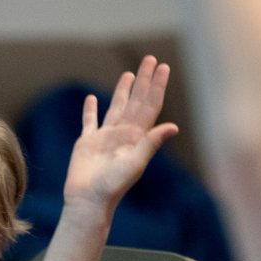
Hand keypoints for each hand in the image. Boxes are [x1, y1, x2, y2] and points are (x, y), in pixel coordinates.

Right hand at [63, 56, 177, 212]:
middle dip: (144, 81)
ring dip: (123, 90)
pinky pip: (90, 122)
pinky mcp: (87, 143)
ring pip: (117, 107)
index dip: (157, 86)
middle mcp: (123, 134)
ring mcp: (105, 137)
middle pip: (136, 101)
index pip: (150, 105)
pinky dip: (91, 110)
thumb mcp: (135, 163)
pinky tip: (92, 99)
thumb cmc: (112, 186)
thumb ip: (151, 143)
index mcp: (136, 137)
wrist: (88, 200)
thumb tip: (172, 127)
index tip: (163, 67)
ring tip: (129, 74)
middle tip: (150, 59)